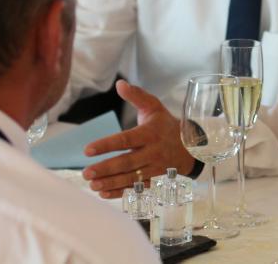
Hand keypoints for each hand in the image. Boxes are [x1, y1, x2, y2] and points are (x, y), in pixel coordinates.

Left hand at [81, 79, 194, 198]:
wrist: (190, 146)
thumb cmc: (166, 124)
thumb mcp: (154, 107)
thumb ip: (136, 96)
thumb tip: (120, 84)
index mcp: (150, 133)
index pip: (125, 140)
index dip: (106, 145)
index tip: (87, 150)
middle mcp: (153, 152)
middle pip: (127, 162)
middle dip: (106, 168)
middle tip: (86, 173)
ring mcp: (155, 168)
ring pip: (131, 178)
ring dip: (111, 183)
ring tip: (92, 184)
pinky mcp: (155, 180)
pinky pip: (137, 188)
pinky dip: (120, 192)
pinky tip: (103, 193)